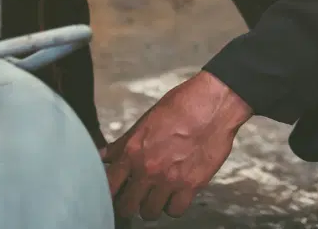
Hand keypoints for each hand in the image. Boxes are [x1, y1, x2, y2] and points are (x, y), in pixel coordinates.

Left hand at [101, 71, 251, 219]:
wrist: (214, 104)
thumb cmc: (181, 106)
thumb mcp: (145, 120)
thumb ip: (123, 143)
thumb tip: (104, 155)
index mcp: (133, 151)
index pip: (108, 185)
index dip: (108, 192)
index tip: (114, 191)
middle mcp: (148, 169)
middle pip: (126, 207)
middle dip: (128, 203)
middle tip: (134, 196)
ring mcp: (170, 179)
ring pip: (149, 213)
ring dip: (150, 206)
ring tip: (155, 195)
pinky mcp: (191, 185)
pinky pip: (175, 211)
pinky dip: (173, 205)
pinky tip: (174, 194)